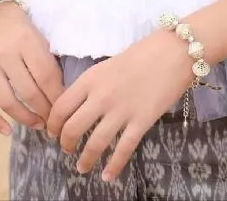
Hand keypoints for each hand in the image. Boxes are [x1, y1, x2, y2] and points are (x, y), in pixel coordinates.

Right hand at [0, 3, 63, 135]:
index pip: (46, 77)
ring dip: (25, 118)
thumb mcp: (37, 35)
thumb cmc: (18, 24)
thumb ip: (47, 60)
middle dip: (45, 111)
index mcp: (27, 42)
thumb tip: (62, 91)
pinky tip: (6, 131)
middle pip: (29, 92)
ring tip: (38, 125)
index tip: (66, 109)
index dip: (58, 97)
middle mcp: (6, 54)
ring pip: (7, 101)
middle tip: (55, 122)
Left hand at [47, 30, 191, 182]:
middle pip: (73, 128)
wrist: (173, 51)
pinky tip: (108, 176)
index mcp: (91, 78)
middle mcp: (101, 96)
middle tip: (67, 149)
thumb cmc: (142, 54)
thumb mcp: (109, 65)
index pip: (61, 107)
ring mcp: (122, 111)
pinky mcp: (142, 122)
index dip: (53, 124)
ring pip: (95, 144)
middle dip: (66, 144)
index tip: (53, 132)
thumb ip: (93, 85)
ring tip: (82, 167)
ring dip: (86, 159)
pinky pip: (123, 150)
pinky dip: (114, 166)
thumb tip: (81, 106)